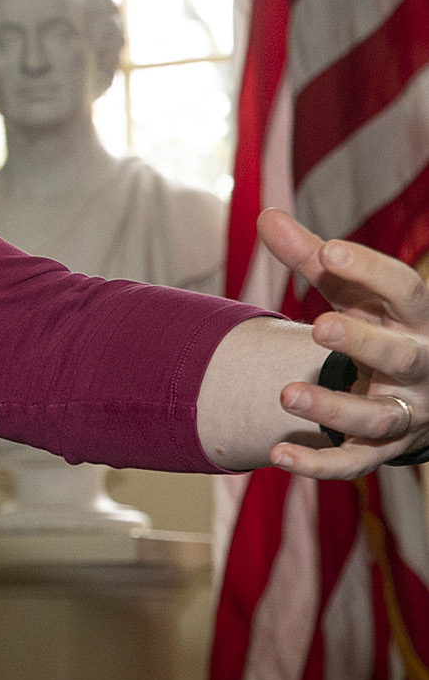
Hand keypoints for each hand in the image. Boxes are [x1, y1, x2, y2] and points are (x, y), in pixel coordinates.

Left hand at [257, 208, 428, 476]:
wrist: (417, 390)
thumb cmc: (380, 325)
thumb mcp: (352, 293)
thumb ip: (311, 259)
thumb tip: (266, 215)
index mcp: (416, 319)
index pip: (406, 289)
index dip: (371, 270)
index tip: (329, 251)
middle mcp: (420, 367)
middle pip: (401, 356)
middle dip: (364, 343)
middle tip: (321, 328)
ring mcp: (405, 413)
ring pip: (378, 417)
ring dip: (334, 408)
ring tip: (286, 395)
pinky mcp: (382, 451)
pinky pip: (354, 463)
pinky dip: (318, 465)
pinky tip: (278, 456)